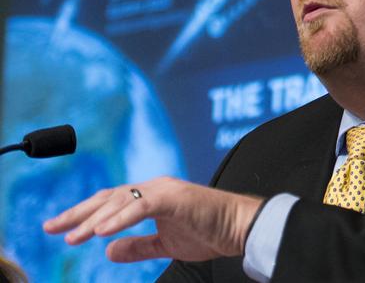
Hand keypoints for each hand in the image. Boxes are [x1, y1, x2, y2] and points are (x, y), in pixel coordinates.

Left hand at [43, 177, 263, 263]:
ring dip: (93, 220)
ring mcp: (164, 190)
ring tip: (72, 236)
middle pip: (108, 198)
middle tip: (50, 227)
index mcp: (152, 197)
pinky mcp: (174, 198)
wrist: (240, 227)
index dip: (84, 215)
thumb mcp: (165, 244)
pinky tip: (102, 231)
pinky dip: (120, 217)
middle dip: (77, 213)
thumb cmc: (209, 232)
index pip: (111, 203)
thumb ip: (138, 246)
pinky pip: (141, 207)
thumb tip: (108, 251)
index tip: (59, 228)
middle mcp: (155, 189)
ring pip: (120, 201)